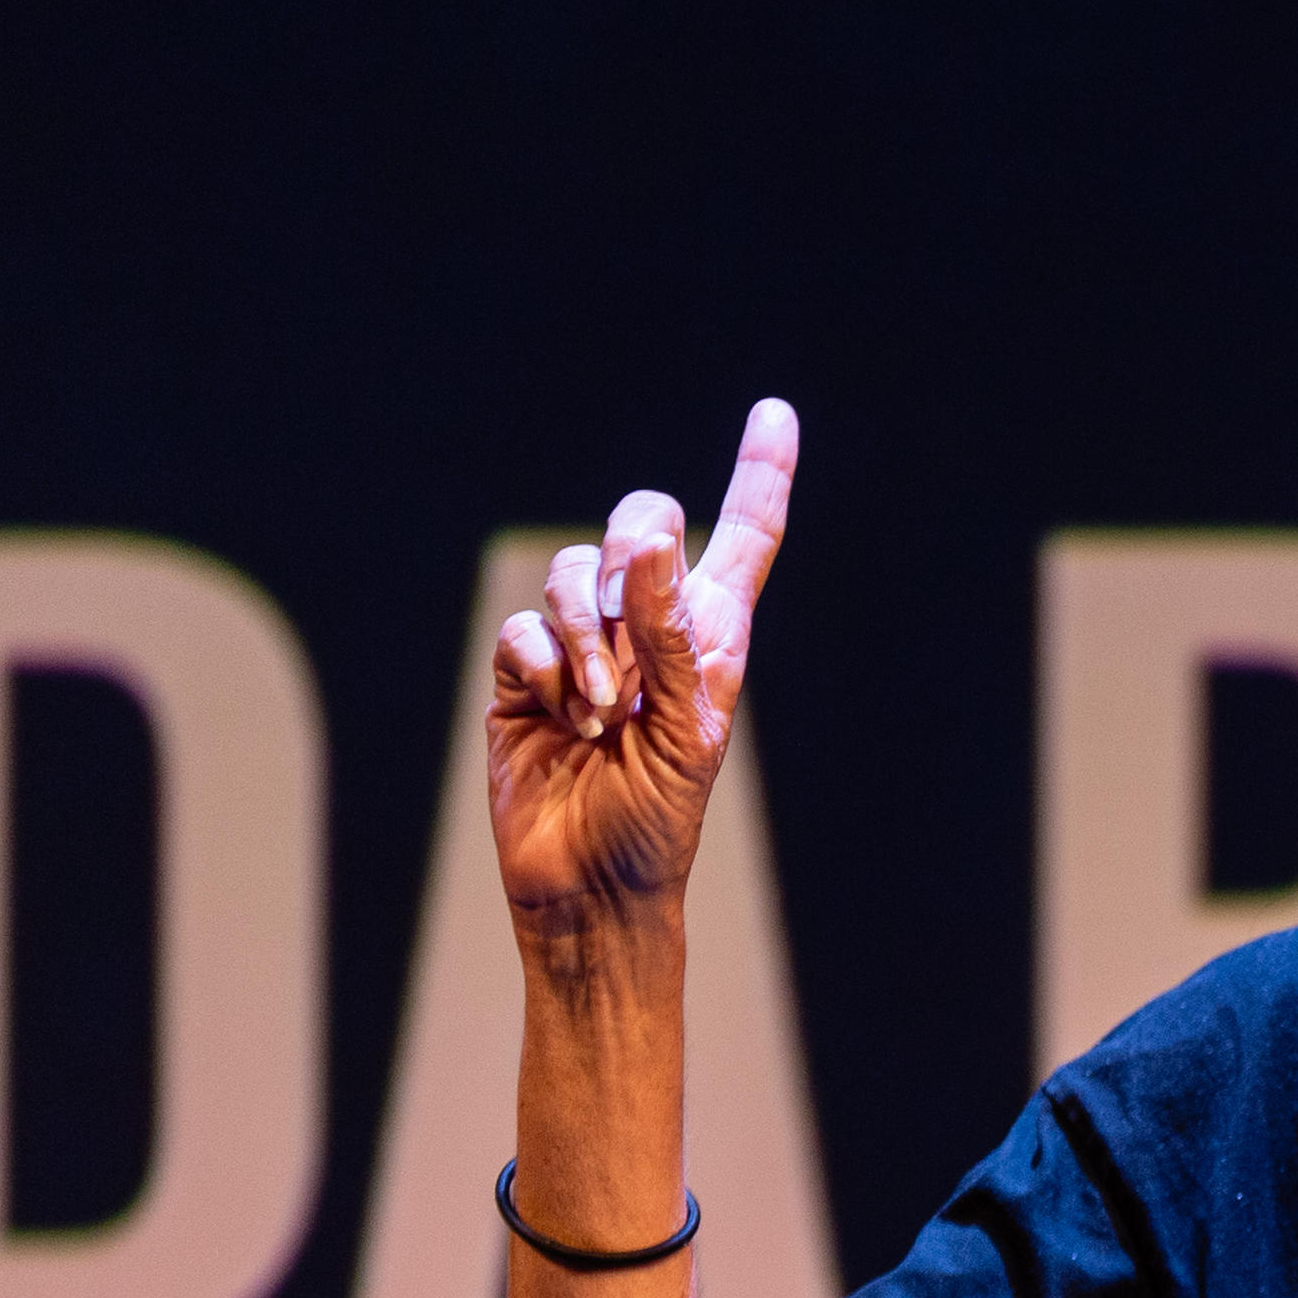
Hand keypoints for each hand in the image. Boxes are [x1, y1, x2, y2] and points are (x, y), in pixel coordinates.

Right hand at [489, 400, 797, 938]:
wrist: (589, 884)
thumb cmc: (657, 816)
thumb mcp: (685, 726)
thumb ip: (669, 632)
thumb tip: (648, 541)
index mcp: (713, 635)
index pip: (745, 538)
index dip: (760, 475)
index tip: (776, 414)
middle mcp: (649, 628)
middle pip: (639, 527)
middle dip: (635, 555)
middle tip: (635, 642)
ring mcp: (581, 646)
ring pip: (572, 574)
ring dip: (586, 639)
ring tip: (599, 712)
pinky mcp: (521, 674)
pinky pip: (521, 628)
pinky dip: (541, 668)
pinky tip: (560, 719)